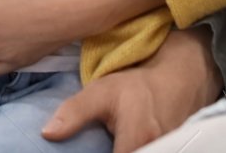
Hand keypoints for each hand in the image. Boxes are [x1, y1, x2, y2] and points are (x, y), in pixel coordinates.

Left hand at [41, 25, 221, 151]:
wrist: (178, 80)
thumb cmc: (135, 87)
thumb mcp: (100, 92)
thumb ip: (74, 113)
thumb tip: (47, 133)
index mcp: (138, 141)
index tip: (90, 150)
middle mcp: (158, 152)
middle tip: (95, 147)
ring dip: (124, 151)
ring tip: (106, 145)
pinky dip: (135, 151)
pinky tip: (122, 147)